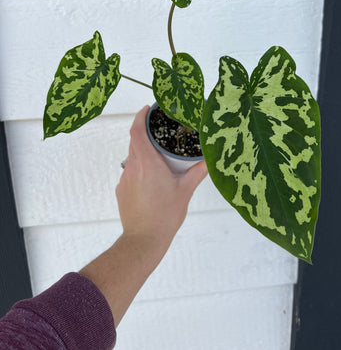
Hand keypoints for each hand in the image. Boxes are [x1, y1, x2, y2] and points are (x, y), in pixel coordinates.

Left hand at [116, 105, 207, 259]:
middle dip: (146, 134)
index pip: (137, 131)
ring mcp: (125, 179)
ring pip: (132, 157)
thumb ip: (198, 173)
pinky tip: (152, 181)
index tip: (147, 109)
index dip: (140, 116)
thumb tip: (209, 160)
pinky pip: (130, 173)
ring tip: (160, 159)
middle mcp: (133, 167)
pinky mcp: (121, 190)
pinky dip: (140, 170)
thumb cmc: (165, 216)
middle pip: (135, 142)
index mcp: (148, 163)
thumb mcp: (185, 191)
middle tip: (160, 132)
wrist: (143, 240)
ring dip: (144, 153)